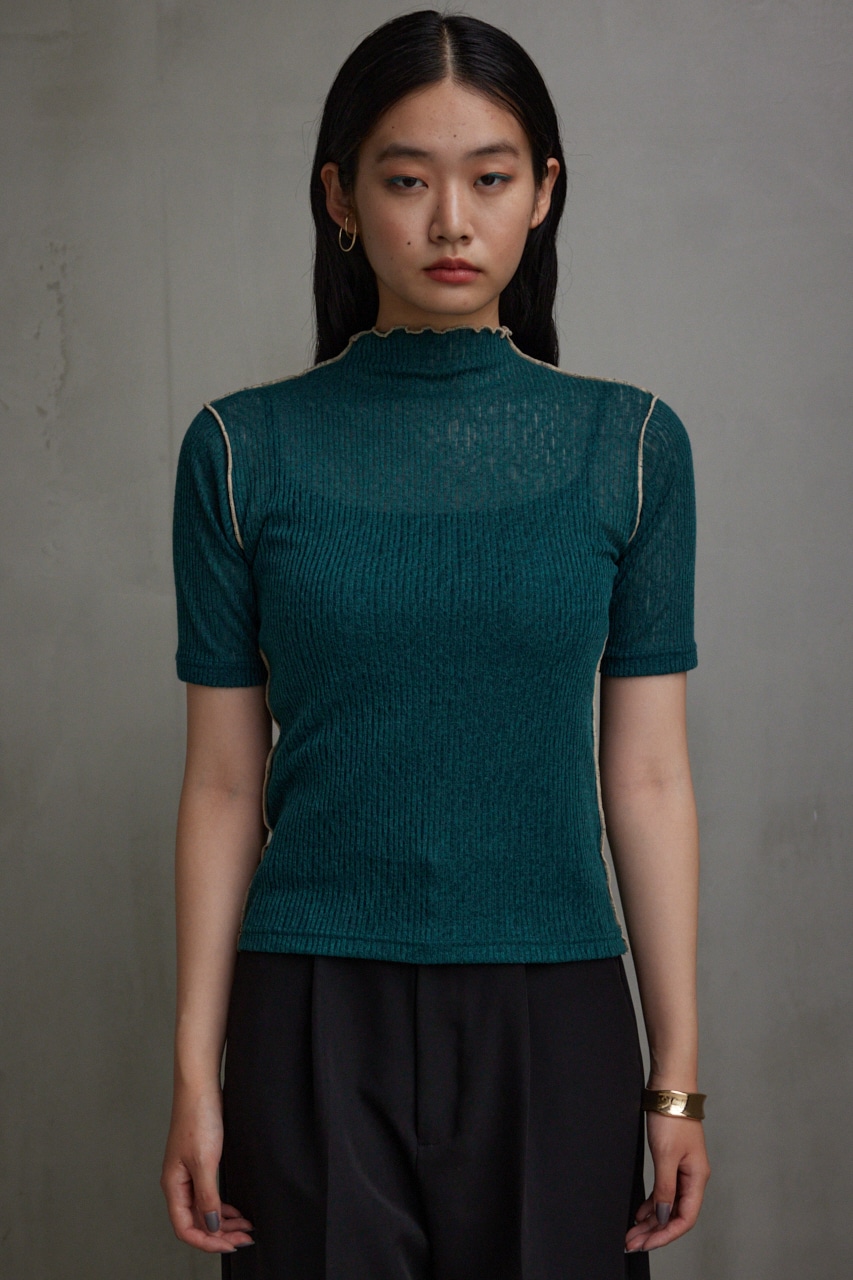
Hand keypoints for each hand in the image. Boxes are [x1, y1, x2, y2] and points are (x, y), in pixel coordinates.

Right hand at [160, 1085, 253, 1253]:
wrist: (200, 1086)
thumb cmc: (197, 1118)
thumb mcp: (205, 1161)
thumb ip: (207, 1197)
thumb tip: (212, 1227)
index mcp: (173, 1186)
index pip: (185, 1228)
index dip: (207, 1241)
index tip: (231, 1245)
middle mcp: (179, 1183)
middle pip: (196, 1222)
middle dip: (220, 1234)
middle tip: (244, 1238)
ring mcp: (188, 1173)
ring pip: (204, 1209)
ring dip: (224, 1222)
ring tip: (245, 1227)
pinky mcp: (199, 1162)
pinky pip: (209, 1195)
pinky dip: (223, 1206)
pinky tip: (236, 1209)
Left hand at [624, 1112, 710, 1252]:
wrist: (669, 1089)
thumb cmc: (671, 1117)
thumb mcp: (665, 1156)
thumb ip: (664, 1188)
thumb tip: (661, 1216)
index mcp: (697, 1178)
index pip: (684, 1218)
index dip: (665, 1235)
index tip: (645, 1243)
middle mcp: (692, 1177)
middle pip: (675, 1214)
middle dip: (654, 1232)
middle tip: (632, 1242)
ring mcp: (683, 1170)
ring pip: (667, 1204)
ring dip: (651, 1220)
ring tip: (632, 1232)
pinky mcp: (672, 1161)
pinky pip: (663, 1191)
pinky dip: (651, 1203)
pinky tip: (640, 1212)